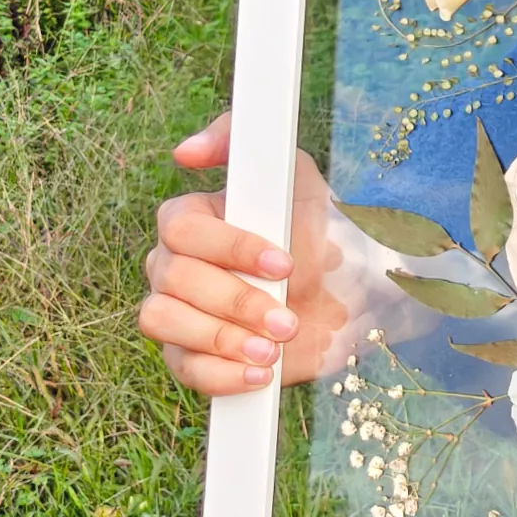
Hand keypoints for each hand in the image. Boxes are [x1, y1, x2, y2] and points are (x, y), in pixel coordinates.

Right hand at [138, 115, 354, 395]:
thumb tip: (185, 151)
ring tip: (274, 348)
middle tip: (286, 317)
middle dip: (237, 300)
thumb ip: (242, 142)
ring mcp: (178, 313)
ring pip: (163, 322)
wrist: (353, 296)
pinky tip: (261, 373)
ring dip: (222, 338)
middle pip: (173, 279)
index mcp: (191, 220)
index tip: (282, 262)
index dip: (230, 247)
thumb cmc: (322, 230)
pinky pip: (183, 370)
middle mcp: (174, 266)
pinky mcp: (192, 357)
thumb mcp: (296, 174)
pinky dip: (221, 375)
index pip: (181, 227)